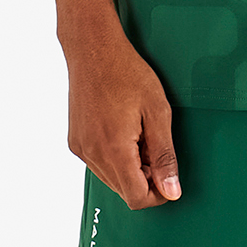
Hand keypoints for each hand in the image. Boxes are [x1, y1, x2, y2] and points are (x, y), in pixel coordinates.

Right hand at [65, 17, 180, 209]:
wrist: (93, 49)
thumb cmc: (128, 74)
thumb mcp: (158, 113)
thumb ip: (164, 156)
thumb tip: (172, 192)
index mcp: (114, 149)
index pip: (136, 198)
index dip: (158, 194)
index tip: (169, 176)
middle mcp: (92, 154)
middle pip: (124, 191)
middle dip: (145, 180)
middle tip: (156, 148)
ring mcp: (80, 148)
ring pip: (111, 180)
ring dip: (130, 170)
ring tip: (140, 137)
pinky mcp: (75, 142)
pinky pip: (98, 165)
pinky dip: (115, 159)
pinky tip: (124, 132)